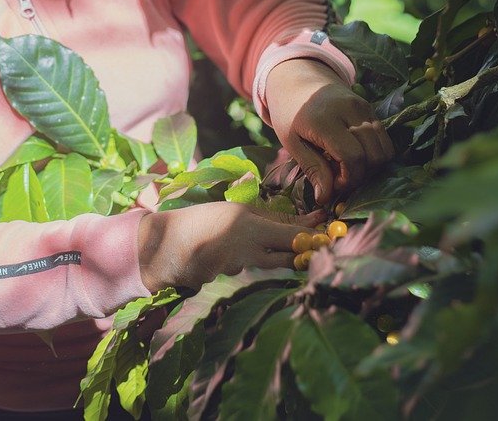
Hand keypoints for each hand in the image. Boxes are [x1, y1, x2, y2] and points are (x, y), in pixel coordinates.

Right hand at [137, 202, 322, 291]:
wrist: (164, 248)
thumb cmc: (202, 221)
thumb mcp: (236, 211)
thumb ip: (271, 218)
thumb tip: (309, 219)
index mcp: (250, 227)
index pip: (296, 236)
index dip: (317, 239)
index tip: (334, 236)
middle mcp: (248, 252)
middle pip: (292, 259)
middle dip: (307, 256)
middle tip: (319, 250)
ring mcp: (240, 272)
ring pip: (274, 270)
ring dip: (282, 264)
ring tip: (280, 254)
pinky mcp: (231, 286)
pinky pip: (255, 278)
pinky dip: (258, 272)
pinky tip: (247, 265)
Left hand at [265, 59, 393, 204]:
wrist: (298, 81)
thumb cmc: (290, 114)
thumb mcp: (292, 142)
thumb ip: (312, 168)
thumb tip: (326, 198)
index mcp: (325, 119)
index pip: (352, 157)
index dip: (348, 179)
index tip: (334, 185)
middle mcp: (349, 110)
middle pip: (373, 155)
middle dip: (360, 176)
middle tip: (340, 178)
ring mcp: (364, 107)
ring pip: (384, 149)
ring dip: (371, 166)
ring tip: (347, 167)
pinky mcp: (371, 108)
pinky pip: (384, 139)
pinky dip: (375, 154)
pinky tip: (355, 155)